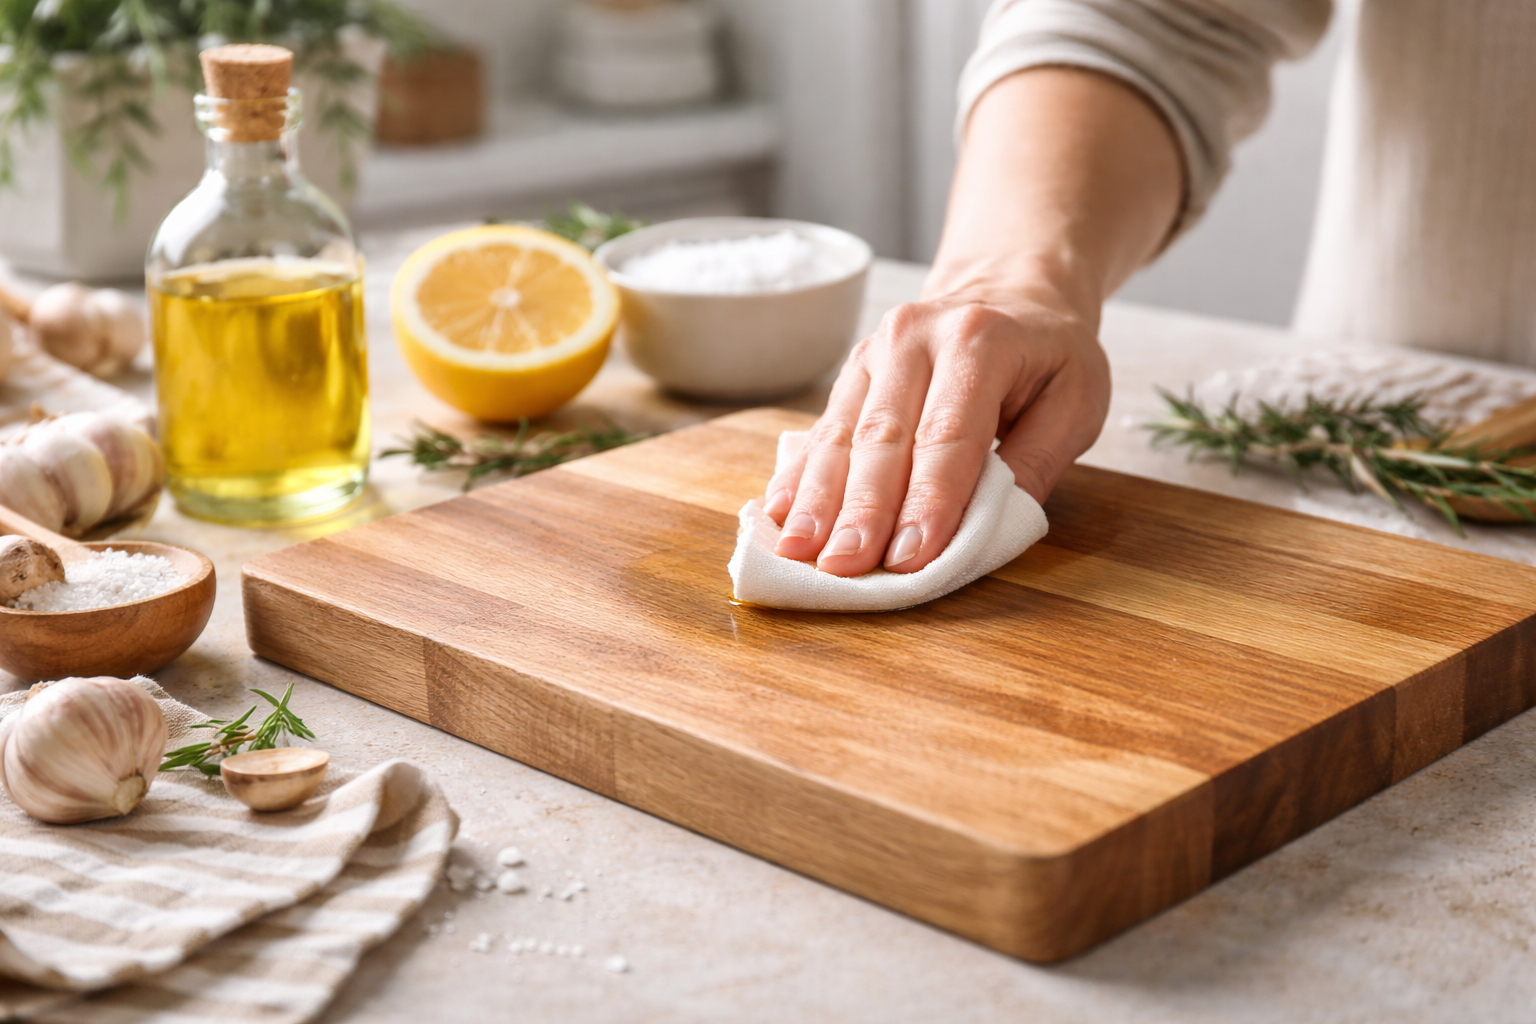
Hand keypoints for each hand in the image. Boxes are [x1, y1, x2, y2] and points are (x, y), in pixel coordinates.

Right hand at [762, 287, 1110, 576]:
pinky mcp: (851, 372)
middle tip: (843, 566)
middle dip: (861, 509)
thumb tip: (986, 528)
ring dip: (818, 499)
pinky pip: (821, 430)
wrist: (1010, 290)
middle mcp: (916, 337)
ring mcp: (874, 351)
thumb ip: (1037, 462)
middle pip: (883, 436)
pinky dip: (800, 476)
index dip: (928, 500)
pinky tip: (779, 514)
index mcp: (981, 340)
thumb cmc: (1049, 356)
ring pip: (842, 435)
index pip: (950, 434)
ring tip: (800, 550)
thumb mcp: (1077, 400)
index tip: (909, 557)